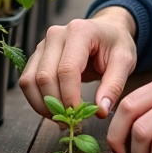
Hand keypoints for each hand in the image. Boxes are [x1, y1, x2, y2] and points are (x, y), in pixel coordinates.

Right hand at [19, 6, 137, 118]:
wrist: (107, 30)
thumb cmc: (115, 44)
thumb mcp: (125, 61)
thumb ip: (114, 86)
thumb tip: (101, 111)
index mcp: (79, 31)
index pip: (67, 70)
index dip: (70, 97)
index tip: (80, 116)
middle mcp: (56, 35)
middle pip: (45, 77)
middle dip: (56, 105)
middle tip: (72, 122)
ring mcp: (43, 44)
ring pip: (30, 81)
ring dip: (42, 106)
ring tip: (61, 118)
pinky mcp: (37, 56)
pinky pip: (27, 81)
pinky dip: (36, 100)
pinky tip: (53, 110)